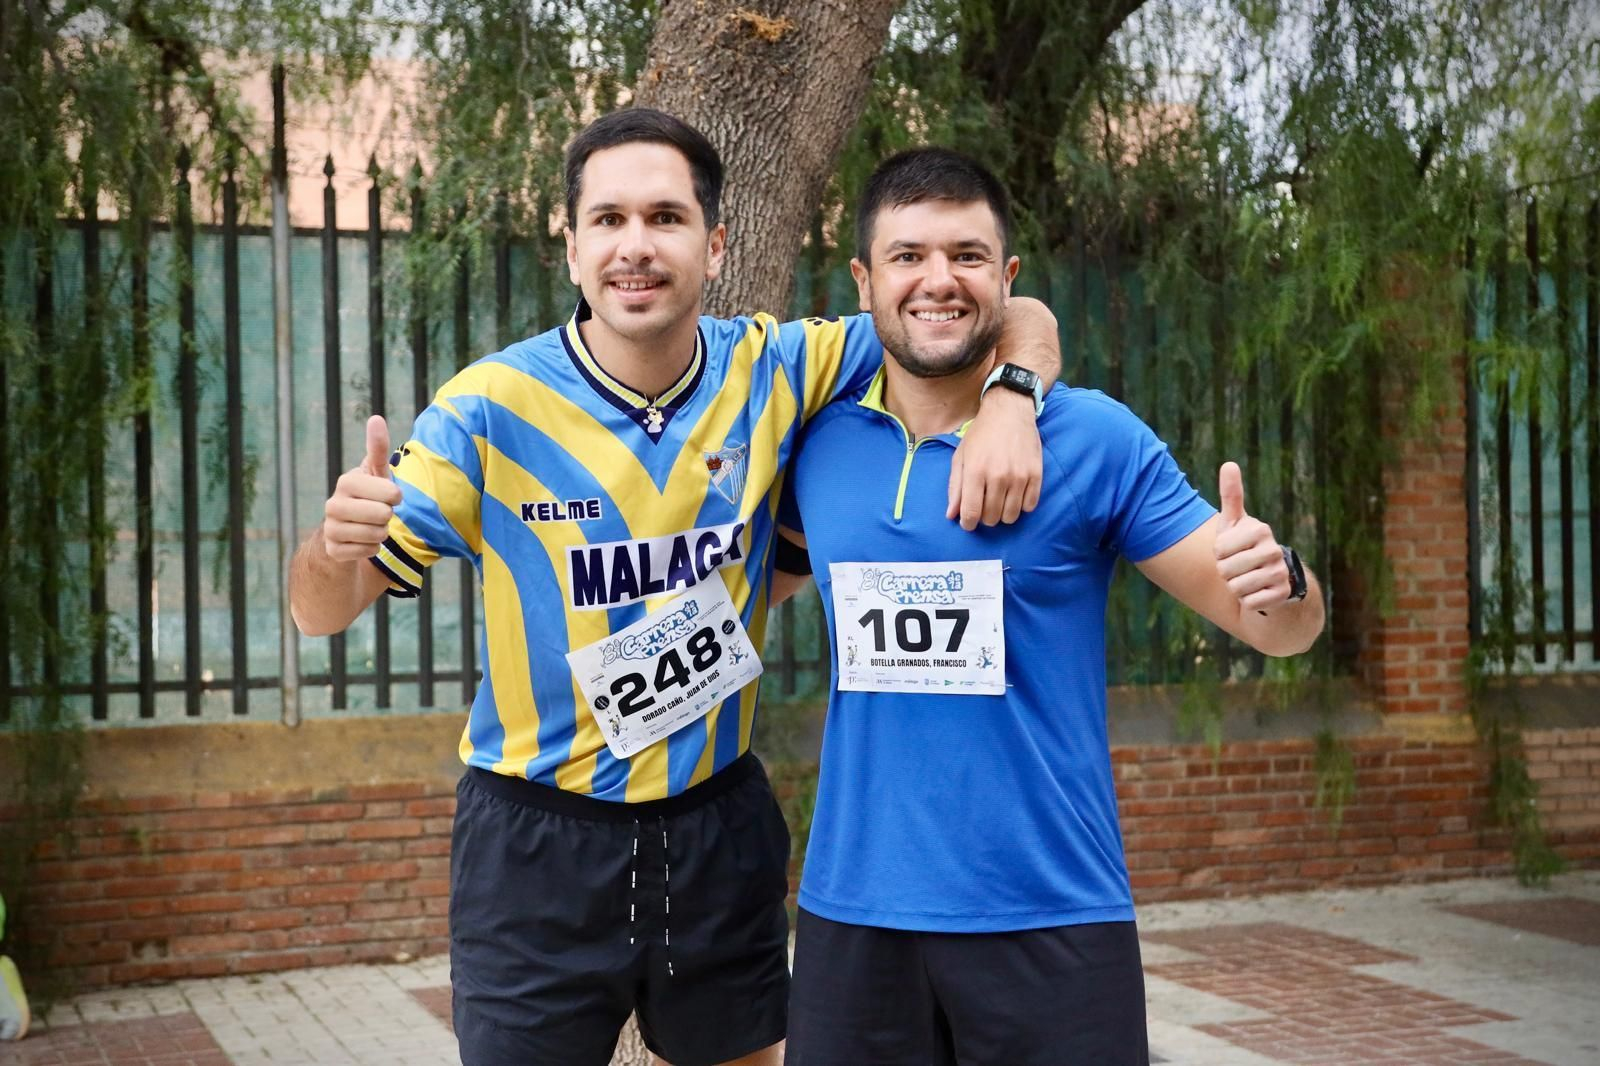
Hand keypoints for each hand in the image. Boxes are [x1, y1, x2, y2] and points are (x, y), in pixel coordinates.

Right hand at [322, 415, 402, 561]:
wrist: (345, 532)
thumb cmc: (368, 497)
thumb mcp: (376, 473)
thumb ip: (378, 448)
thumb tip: (376, 417)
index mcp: (347, 482)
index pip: (389, 492)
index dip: (395, 496)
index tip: (390, 496)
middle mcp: (333, 504)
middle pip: (383, 515)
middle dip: (388, 516)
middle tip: (379, 513)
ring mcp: (331, 528)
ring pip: (377, 535)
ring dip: (381, 533)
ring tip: (372, 526)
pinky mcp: (333, 550)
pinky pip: (368, 551)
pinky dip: (372, 548)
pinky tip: (362, 541)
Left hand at [946, 388, 1041, 529]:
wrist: (1009, 411)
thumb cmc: (981, 434)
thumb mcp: (961, 456)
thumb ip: (955, 487)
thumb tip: (952, 515)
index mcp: (975, 471)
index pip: (971, 513)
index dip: (968, 523)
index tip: (968, 522)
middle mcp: (998, 476)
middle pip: (991, 518)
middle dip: (985, 517)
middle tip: (984, 505)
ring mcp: (1019, 476)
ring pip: (1011, 516)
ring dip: (1003, 514)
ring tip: (999, 501)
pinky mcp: (1036, 475)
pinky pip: (1030, 506)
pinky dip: (1021, 506)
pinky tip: (1015, 495)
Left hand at [1214, 461, 1292, 613]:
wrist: (1270, 580)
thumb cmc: (1244, 547)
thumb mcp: (1234, 523)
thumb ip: (1231, 495)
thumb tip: (1229, 464)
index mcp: (1260, 529)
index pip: (1218, 549)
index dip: (1219, 554)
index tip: (1230, 550)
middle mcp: (1274, 550)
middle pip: (1225, 570)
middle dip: (1226, 573)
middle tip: (1238, 568)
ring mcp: (1280, 573)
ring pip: (1236, 588)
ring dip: (1235, 588)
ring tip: (1247, 579)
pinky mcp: (1282, 594)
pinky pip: (1249, 603)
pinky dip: (1247, 602)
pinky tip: (1257, 593)